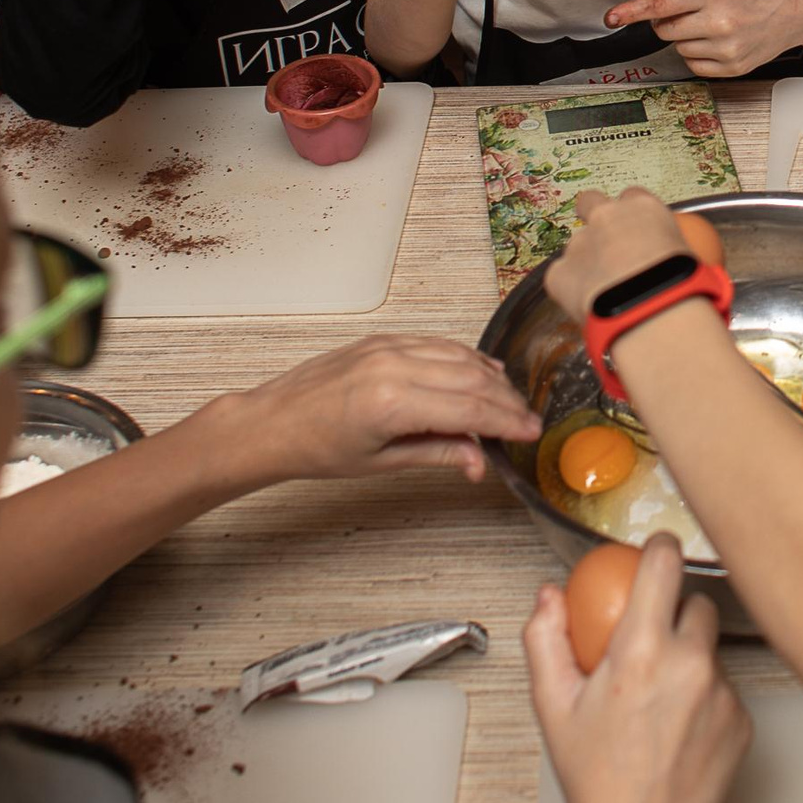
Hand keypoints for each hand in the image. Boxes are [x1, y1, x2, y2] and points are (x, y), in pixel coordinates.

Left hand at [193, 335, 540, 490]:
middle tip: (527, 422)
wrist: (272, 423)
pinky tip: (483, 372)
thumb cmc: (317, 449)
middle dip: (506, 402)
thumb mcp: (381, 463)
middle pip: (471, 380)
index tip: (530, 433)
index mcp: (392, 402)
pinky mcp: (383, 340)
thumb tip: (479, 461)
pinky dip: (466, 358)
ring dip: (491, 379)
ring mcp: (388, 347)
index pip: (469, 409)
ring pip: (459, 357)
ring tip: (511, 403)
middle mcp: (393, 366)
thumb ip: (437, 454)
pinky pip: (437, 344)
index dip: (506, 422)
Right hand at [526, 534, 748, 802]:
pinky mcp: (744, 719)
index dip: (660, 548)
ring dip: (692, 656)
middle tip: (649, 642)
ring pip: (713, 647)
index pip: (664, 565)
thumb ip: (545, 639)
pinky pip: (728, 685)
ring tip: (659, 696)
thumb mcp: (553, 706)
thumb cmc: (596, 776)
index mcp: (641, 653)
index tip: (656, 549)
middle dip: (674, 613)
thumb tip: (549, 596)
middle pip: (697, 602)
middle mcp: (690, 666)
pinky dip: (707, 693)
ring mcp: (724, 693)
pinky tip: (680, 723)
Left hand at [544, 188, 691, 321]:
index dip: (632, 216)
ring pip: (576, 248)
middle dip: (591, 215)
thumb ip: (674, 252)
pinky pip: (560, 279)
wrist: (652, 312)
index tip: (637, 233)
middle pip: (590, 202)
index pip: (632, 198)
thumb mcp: (691, 259)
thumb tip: (682, 268)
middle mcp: (606, 217)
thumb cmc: (683, 286)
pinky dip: (571, 291)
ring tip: (603, 294)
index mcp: (643, 208)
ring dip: (586, 264)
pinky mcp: (558, 273)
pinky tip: (588, 308)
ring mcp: (579, 243)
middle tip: (604, 245)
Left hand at [603, 0, 802, 76]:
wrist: (801, 9)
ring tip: (712, 24)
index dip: (632, 11)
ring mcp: (726, 49)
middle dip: (667, 21)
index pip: (662, 5)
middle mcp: (719, 24)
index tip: (611, 17)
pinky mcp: (733, 68)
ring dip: (685, 37)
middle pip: (664, 30)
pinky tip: (718, 40)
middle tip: (688, 11)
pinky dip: (698, 54)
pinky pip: (695, 65)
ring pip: (678, 48)